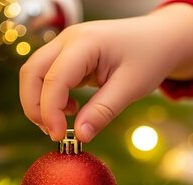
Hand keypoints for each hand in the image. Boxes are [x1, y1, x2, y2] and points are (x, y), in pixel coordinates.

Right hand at [18, 3, 192, 141]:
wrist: (160, 38)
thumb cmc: (150, 58)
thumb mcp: (131, 87)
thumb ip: (103, 111)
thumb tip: (80, 136)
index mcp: (86, 42)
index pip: (55, 78)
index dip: (51, 111)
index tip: (60, 137)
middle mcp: (69, 39)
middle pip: (32, 72)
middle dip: (35, 106)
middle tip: (54, 133)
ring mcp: (65, 45)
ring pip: (34, 73)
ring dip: (39, 102)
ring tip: (62, 124)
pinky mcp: (67, 55)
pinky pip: (47, 75)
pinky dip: (50, 96)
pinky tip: (71, 109)